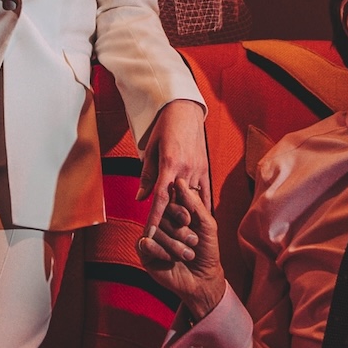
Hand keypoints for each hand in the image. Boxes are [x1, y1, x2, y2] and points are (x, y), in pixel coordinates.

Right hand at [132, 177, 226, 317]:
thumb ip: (194, 204)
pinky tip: (170, 259)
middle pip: (161, 215)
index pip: (169, 200)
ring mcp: (152, 236)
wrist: (203, 278)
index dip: (178, 208)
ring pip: (154, 230)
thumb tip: (179, 181)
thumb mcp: (207, 224)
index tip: (189, 219)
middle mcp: (162, 222)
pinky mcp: (145, 252)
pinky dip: (160, 250)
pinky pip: (145, 243)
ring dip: (173, 244)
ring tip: (188, 254)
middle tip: (193, 241)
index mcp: (175, 213)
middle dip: (179, 229)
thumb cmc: (207, 250)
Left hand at [139, 99, 208, 233]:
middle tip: (162, 236)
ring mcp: (198, 171)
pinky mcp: (206, 169)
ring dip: (184, 216)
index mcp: (169, 165)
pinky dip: (200, 208)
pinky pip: (205, 194)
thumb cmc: (164, 128)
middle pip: (178, 204)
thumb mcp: (150, 150)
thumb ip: (147, 176)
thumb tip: (141, 198)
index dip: (154, 218)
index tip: (149, 233)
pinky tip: (197, 221)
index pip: (161, 198)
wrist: (185, 111)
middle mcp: (186, 170)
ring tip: (179, 232)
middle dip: (170, 221)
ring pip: (192, 201)